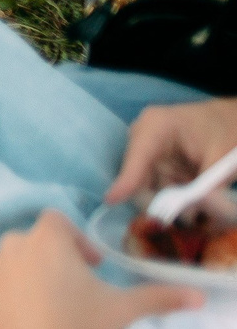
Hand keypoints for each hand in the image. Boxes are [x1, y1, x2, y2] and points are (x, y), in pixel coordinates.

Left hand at [0, 211, 197, 328]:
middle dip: (58, 257)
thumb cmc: (79, 325)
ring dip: (35, 272)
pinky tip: (33, 314)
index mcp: (47, 238)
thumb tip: (196, 295)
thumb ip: (158, 298)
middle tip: (79, 286)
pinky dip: (14, 289)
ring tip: (57, 302)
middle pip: (37, 239)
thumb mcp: (122, 310)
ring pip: (16, 259)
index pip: (57, 219)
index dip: (77, 239)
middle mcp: (14, 244)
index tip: (94, 265)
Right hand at [109, 96, 236, 203]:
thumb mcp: (222, 159)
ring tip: (197, 210)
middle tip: (187, 217)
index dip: (125, 180)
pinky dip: (174, 194)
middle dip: (159, 199)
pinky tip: (193, 197)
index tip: (111, 200)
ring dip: (169, 200)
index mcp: (156, 126)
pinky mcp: (154, 159)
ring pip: (149, 183)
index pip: (136, 157)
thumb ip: (207, 186)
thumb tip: (193, 213)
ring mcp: (147, 147)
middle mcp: (144, 136)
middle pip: (140, 175)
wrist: (230, 119)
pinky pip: (157, 183)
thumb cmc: (226, 129)